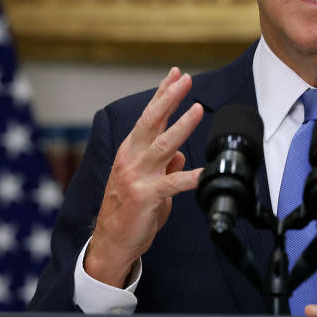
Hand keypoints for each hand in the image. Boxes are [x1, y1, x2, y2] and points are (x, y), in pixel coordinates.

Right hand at [85, 67, 203, 286]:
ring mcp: (137, 176)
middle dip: (169, 98)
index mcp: (131, 151)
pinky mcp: (146, 196)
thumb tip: (180, 154)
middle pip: (152, 121)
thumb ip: (163, 165)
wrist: (111, 242)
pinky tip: (204, 171)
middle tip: (186, 80)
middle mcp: (132, 158)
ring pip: (162, 145)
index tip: (176, 74)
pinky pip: (172, 183)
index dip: (163, 94)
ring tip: (197, 109)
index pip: (149, 116)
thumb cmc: (130, 211)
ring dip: (181, 126)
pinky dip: (190, 176)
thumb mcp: (148, 181)